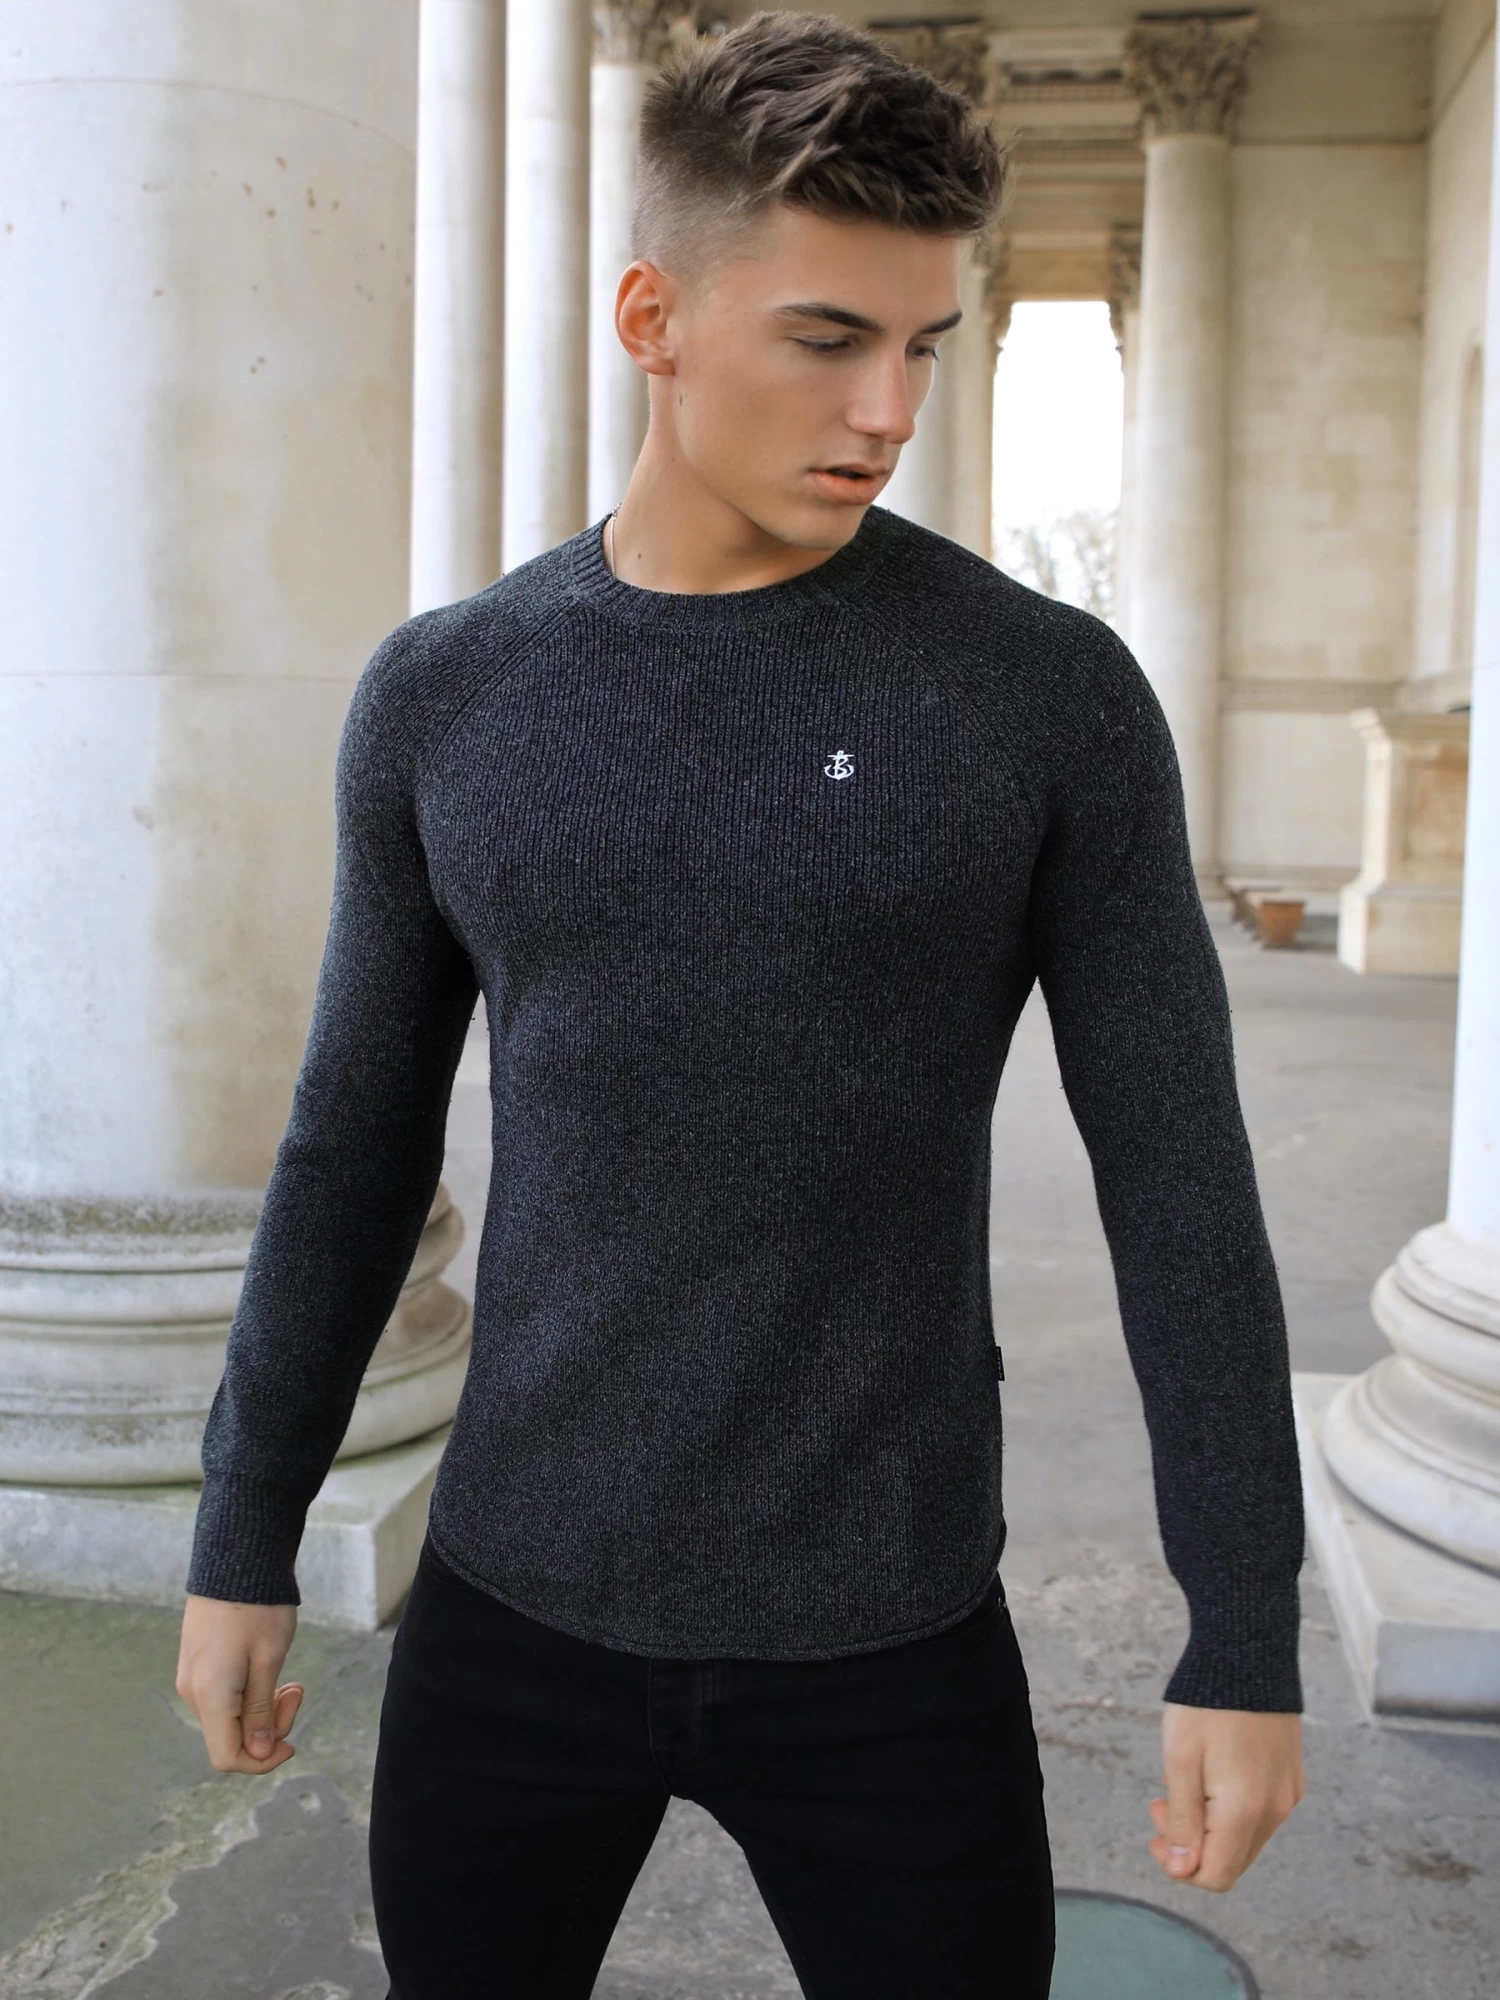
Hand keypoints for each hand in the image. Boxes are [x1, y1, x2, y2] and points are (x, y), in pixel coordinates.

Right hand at [176, 1594, 303, 1773]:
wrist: (236, 1559)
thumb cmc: (257, 1607)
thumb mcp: (269, 1660)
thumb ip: (261, 1711)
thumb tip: (258, 1753)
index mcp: (210, 1696)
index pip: (228, 1758)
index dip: (261, 1762)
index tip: (293, 1743)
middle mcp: (193, 1693)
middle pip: (231, 1738)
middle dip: (269, 1728)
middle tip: (297, 1691)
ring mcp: (193, 1678)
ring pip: (230, 1718)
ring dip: (263, 1709)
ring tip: (290, 1682)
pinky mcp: (198, 1665)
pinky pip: (225, 1698)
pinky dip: (251, 1695)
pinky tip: (270, 1672)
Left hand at [1146, 1703, 1304, 1892]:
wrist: (1248, 1654)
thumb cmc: (1205, 1704)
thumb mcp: (1180, 1760)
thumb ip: (1184, 1821)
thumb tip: (1182, 1870)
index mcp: (1245, 1812)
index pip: (1216, 1876)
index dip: (1180, 1866)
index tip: (1155, 1831)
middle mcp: (1275, 1811)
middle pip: (1231, 1860)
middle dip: (1192, 1844)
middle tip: (1159, 1802)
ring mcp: (1288, 1794)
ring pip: (1246, 1838)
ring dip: (1210, 1826)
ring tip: (1183, 1782)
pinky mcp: (1292, 1777)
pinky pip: (1261, 1813)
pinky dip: (1232, 1809)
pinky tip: (1211, 1773)